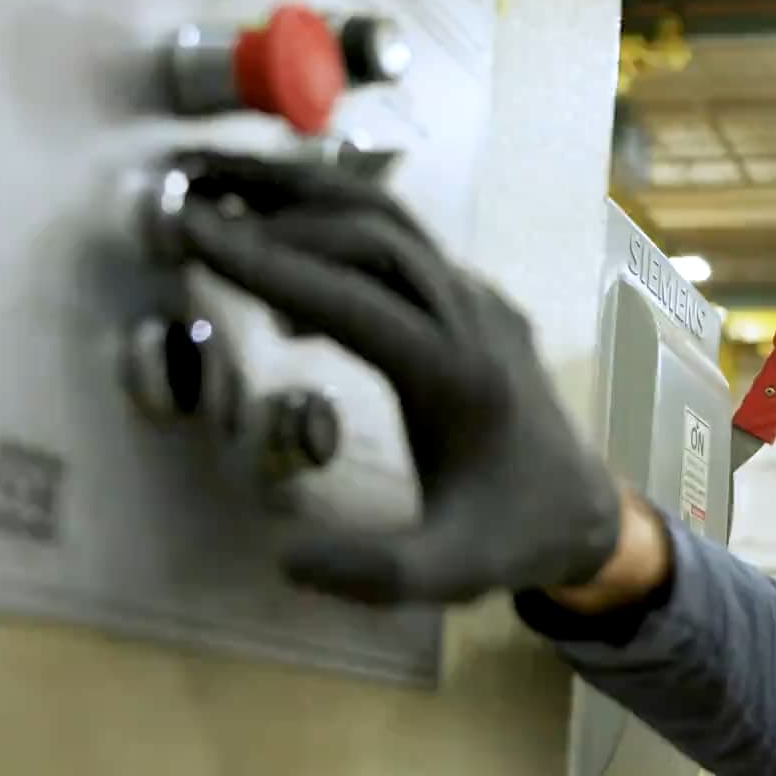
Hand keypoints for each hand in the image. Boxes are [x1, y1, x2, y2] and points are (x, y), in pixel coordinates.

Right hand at [166, 150, 622, 604]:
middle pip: (377, 236)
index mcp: (458, 377)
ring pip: (395, 223)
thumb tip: (286, 560)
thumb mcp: (447, 573)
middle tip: (192, 215)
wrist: (583, 509)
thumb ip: (371, 575)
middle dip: (280, 215)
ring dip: (310, 203)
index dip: (272, 265)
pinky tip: (283, 277)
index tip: (195, 235)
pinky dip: (340, 236)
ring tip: (224, 200)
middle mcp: (473, 320)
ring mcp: (481, 302)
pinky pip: (407, 246)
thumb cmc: (508, 537)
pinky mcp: (478, 301)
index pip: (356, 299)